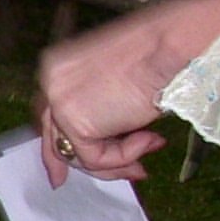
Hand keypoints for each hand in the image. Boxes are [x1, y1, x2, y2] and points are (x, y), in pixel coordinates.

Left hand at [33, 0, 219, 185]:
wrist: (171, 44)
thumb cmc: (159, 51)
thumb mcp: (118, 78)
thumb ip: (101, 104)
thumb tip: (105, 134)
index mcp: (59, 67)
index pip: (48, 113)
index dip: (58, 143)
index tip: (62, 172)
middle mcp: (51, 81)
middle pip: (54, 135)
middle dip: (79, 163)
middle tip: (111, 176)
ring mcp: (59, 101)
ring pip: (75, 153)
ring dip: (119, 158)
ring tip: (150, 148)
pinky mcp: (75, 122)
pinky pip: (96, 158)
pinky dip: (128, 155)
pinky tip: (152, 138)